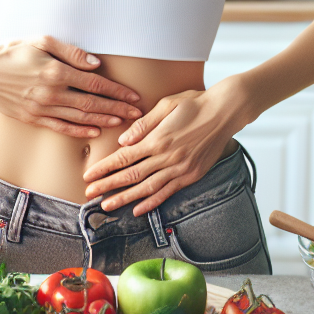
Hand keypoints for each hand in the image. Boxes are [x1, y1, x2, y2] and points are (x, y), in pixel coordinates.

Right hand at [0, 35, 141, 138]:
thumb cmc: (14, 51)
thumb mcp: (42, 41)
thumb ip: (71, 52)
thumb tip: (96, 64)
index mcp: (56, 71)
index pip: (95, 83)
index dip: (117, 91)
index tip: (133, 96)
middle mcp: (51, 92)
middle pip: (92, 103)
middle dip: (117, 109)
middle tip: (137, 114)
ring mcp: (42, 107)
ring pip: (80, 117)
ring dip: (103, 120)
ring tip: (121, 123)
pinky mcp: (33, 117)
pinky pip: (61, 126)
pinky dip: (79, 130)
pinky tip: (94, 132)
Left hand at [82, 78, 249, 215]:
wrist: (225, 112)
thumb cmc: (194, 103)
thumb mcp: (167, 104)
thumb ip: (144, 124)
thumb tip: (123, 141)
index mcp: (158, 139)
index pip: (125, 157)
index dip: (105, 168)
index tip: (88, 176)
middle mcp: (168, 157)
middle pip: (132, 176)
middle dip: (108, 186)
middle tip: (89, 195)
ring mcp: (181, 169)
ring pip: (148, 188)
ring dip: (126, 199)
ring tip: (107, 206)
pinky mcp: (192, 175)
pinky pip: (168, 192)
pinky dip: (152, 203)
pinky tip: (138, 209)